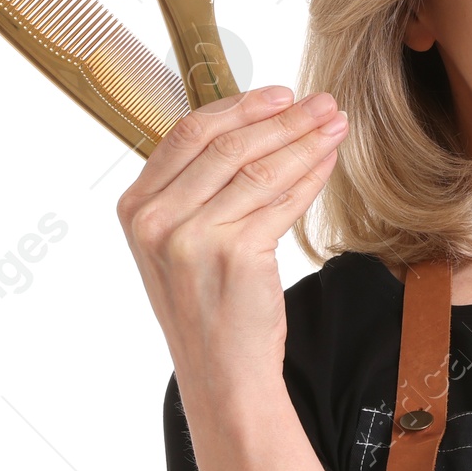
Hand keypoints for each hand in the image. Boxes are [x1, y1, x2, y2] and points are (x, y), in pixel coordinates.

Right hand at [116, 86, 348, 385]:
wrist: (221, 375)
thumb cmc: (207, 308)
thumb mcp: (179, 245)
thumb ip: (195, 190)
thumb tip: (250, 127)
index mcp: (135, 207)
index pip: (187, 134)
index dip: (239, 107)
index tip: (280, 95)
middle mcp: (156, 219)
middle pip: (227, 144)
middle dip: (283, 118)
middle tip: (322, 103)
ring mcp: (192, 237)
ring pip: (259, 169)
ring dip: (305, 140)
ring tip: (335, 125)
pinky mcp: (234, 254)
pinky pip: (282, 202)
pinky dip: (310, 176)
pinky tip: (328, 162)